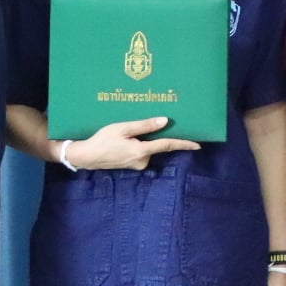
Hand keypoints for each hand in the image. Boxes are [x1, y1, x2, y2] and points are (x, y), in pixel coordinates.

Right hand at [68, 117, 201, 170]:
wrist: (86, 156)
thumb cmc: (102, 140)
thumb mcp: (122, 128)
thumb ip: (144, 126)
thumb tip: (165, 121)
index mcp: (141, 151)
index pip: (167, 145)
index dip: (184, 144)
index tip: (198, 145)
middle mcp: (142, 160)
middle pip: (158, 146)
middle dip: (159, 136)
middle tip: (158, 124)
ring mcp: (137, 164)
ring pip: (149, 148)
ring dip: (146, 140)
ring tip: (131, 132)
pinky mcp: (132, 164)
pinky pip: (142, 152)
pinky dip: (140, 144)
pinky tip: (127, 139)